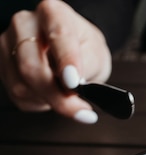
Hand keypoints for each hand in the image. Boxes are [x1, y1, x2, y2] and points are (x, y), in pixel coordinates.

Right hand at [0, 0, 111, 122]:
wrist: (72, 50)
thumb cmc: (84, 48)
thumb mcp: (96, 54)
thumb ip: (87, 67)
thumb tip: (76, 86)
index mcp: (53, 12)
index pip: (58, 35)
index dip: (66, 61)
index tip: (74, 83)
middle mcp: (24, 23)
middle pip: (32, 67)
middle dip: (58, 97)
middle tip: (81, 111)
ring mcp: (8, 44)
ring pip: (22, 85)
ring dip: (50, 102)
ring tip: (68, 100)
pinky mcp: (2, 65)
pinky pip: (18, 95)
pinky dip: (39, 103)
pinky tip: (51, 95)